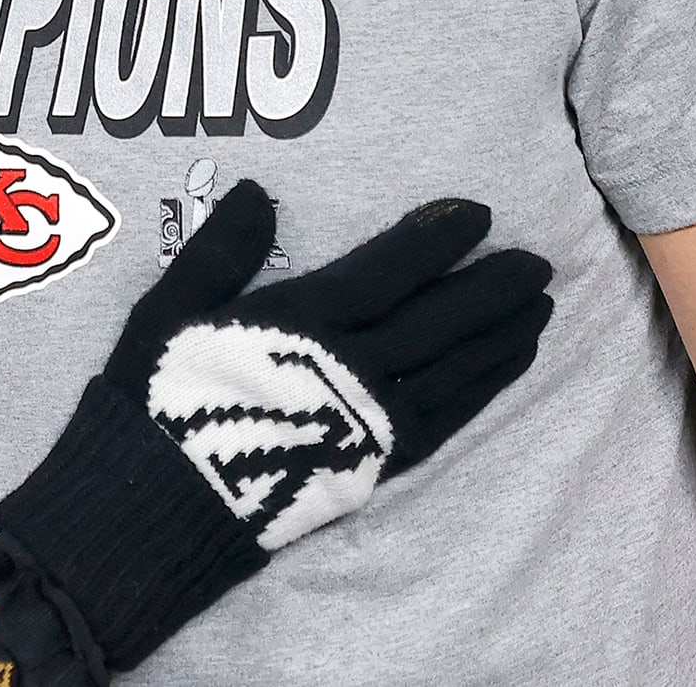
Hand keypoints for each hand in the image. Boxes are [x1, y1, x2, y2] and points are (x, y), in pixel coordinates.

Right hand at [0, 182, 553, 671]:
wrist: (156, 505)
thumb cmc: (158, 397)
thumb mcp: (169, 310)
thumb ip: (220, 251)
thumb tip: (257, 190)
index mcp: (300, 322)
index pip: (388, 270)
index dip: (437, 239)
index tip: (479, 212)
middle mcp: (346, 368)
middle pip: (438, 321)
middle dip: (492, 289)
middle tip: (539, 262)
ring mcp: (365, 420)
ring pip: (453, 369)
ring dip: (501, 336)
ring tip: (540, 308)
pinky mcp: (370, 464)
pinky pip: (444, 418)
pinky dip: (483, 389)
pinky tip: (507, 367)